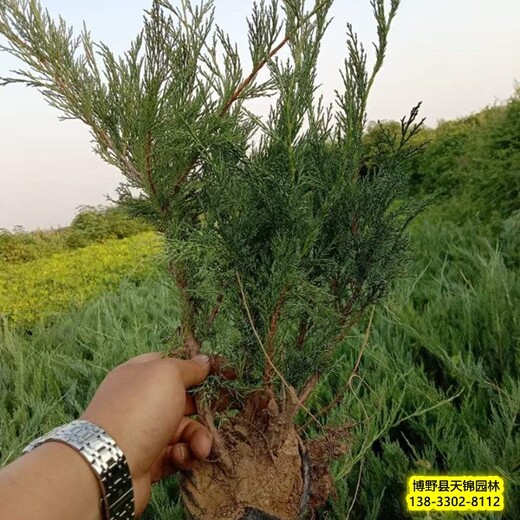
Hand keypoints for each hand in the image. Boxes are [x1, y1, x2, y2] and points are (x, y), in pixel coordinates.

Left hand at [81, 353, 211, 515]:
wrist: (109, 464)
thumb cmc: (140, 409)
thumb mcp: (167, 375)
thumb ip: (189, 367)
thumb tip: (204, 359)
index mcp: (140, 374)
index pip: (172, 364)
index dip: (197, 367)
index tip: (223, 372)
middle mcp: (141, 401)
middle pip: (182, 398)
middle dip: (204, 406)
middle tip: (226, 408)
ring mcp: (145, 431)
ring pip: (183, 429)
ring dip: (197, 437)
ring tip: (201, 447)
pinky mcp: (149, 460)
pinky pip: (176, 453)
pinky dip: (183, 455)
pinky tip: (180, 457)